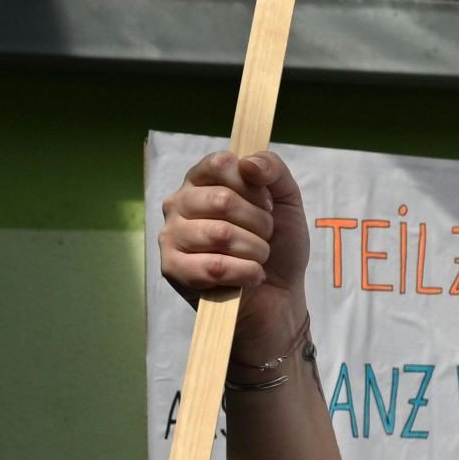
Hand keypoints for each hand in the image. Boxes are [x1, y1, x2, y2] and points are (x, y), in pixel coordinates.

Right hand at [161, 147, 311, 357]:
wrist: (280, 296)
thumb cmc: (279, 246)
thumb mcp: (287, 201)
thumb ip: (273, 170)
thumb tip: (248, 162)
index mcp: (202, 181)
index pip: (220, 163)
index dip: (253, 186)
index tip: (266, 205)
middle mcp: (179, 203)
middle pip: (222, 199)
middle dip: (259, 223)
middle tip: (265, 237)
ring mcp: (171, 236)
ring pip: (221, 233)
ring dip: (255, 250)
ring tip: (258, 258)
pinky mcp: (172, 268)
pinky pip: (214, 266)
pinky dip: (246, 273)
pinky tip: (251, 277)